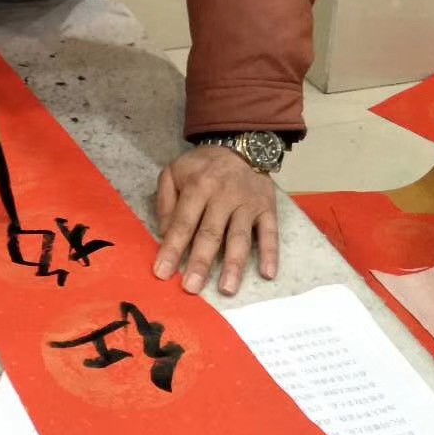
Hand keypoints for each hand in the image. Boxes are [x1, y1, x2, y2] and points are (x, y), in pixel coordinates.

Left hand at [152, 146, 278, 295]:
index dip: (172, 249)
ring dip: (234, 265)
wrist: (242, 145)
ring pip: (240, 238)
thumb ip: (165, 201)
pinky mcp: (267, 208)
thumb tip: (164, 234)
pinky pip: (270, 233)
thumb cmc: (203, 165)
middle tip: (191, 288)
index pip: (183, 223)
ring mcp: (248, 204)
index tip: (162, 273)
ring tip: (227, 289)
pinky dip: (270, 253)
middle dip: (200, 262)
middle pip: (211, 234)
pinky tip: (267, 273)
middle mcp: (224, 196)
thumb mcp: (174, 171)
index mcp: (198, 186)